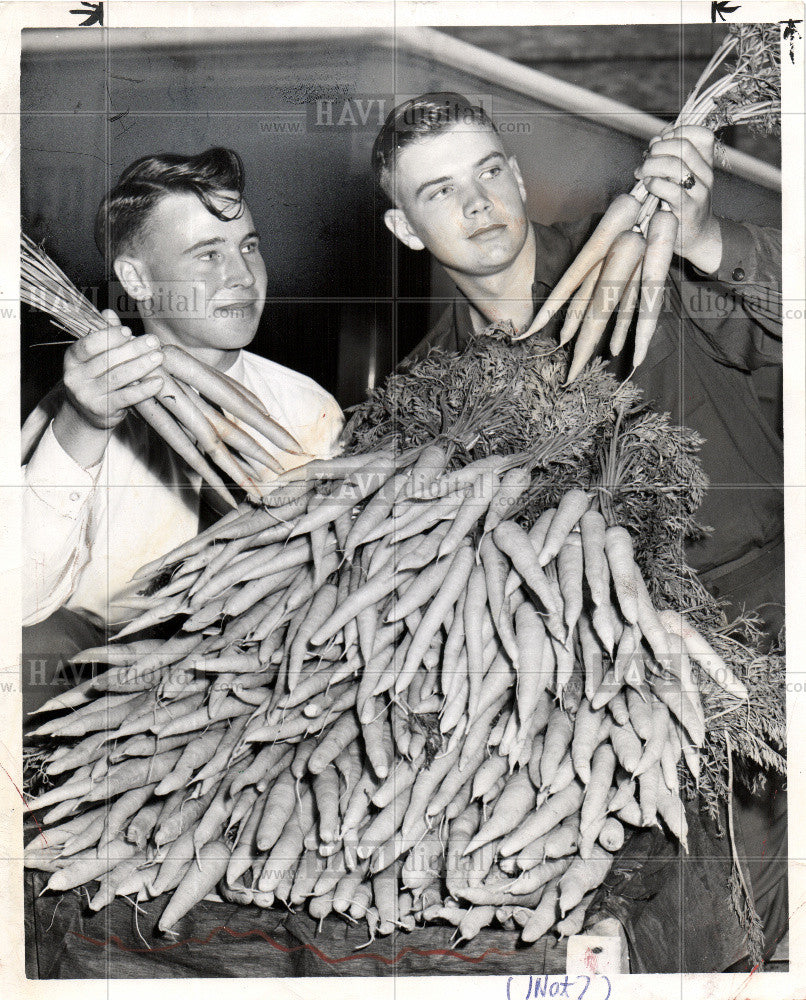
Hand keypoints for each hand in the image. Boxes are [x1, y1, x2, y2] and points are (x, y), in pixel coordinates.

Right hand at [54, 310, 163, 467]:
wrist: (87, 414)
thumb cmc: (96, 378)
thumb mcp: (96, 357)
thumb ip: (104, 336)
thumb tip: (109, 313)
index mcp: (72, 358)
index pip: (88, 344)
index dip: (109, 336)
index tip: (129, 331)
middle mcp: (75, 377)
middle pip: (107, 360)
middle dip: (133, 349)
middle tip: (153, 342)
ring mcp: (88, 395)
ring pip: (118, 377)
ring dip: (142, 365)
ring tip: (158, 357)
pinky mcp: (103, 410)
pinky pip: (127, 397)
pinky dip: (144, 389)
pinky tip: (158, 381)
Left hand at [633, 124, 722, 272]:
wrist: (697, 237)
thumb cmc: (682, 205)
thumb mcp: (680, 178)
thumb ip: (669, 158)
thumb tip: (654, 140)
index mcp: (706, 163)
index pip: (702, 134)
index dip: (677, 132)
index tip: (660, 141)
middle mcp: (706, 175)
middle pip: (683, 147)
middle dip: (658, 148)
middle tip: (646, 159)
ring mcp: (699, 192)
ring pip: (675, 165)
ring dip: (652, 165)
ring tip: (642, 173)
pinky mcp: (688, 209)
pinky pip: (670, 189)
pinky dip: (654, 183)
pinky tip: (648, 186)